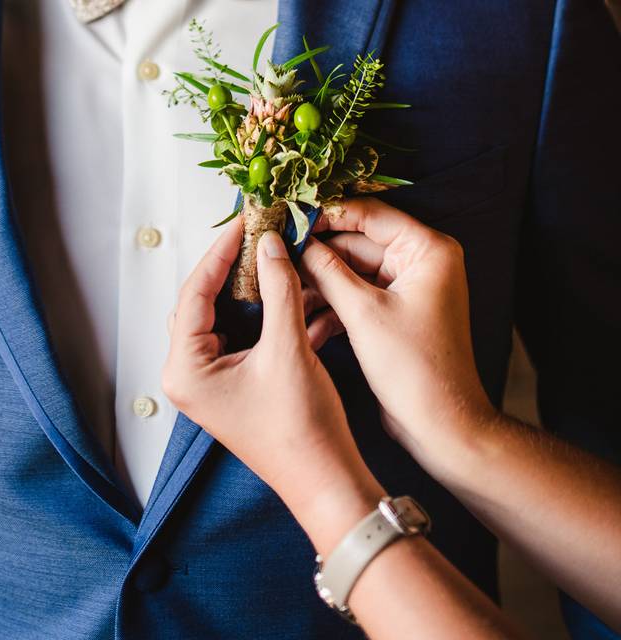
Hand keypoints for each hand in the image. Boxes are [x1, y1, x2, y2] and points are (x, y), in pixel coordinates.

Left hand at [162, 218, 382, 549]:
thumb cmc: (302, 427)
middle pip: (203, 303)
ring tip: (274, 255)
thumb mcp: (288, 349)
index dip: (221, 252)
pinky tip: (288, 292)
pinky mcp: (232, 386)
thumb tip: (270, 243)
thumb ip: (277, 290)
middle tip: (258, 234)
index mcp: (185, 369)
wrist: (326, 481)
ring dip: (251, 290)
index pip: (194, 293)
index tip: (245, 221)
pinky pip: (242, 337)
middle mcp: (188, 375)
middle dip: (233, 268)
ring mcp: (209, 382)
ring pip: (224, 318)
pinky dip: (264, 315)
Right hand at [298, 198, 497, 473]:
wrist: (440, 423)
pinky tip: (303, 324)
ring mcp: (406, 290)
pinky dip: (331, 309)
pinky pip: (356, 298)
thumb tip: (296, 243)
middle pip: (357, 244)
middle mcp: (420, 264)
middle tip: (276, 258)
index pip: (370, 215)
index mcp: (427, 251)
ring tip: (283, 295)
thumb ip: (327, 271)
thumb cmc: (415, 369)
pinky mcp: (393, 315)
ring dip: (318, 286)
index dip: (326, 215)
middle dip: (316, 256)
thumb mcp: (362, 313)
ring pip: (351, 274)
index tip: (288, 219)